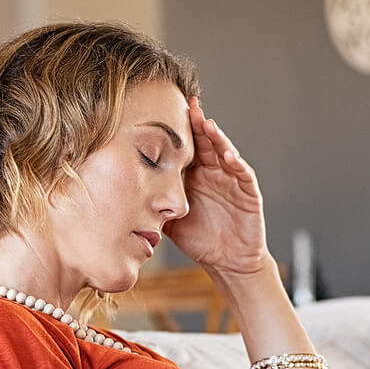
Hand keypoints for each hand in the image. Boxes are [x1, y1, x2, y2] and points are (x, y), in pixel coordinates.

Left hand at [167, 96, 268, 275]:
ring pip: (224, 152)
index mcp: (194, 177)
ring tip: (206, 124)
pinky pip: (243, 174)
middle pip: (205, 143)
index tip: (162, 113)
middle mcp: (213, 174)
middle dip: (197, 124)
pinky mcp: (249, 193)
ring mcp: (232, 181)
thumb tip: (121, 195)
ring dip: (217, 138)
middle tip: (187, 105)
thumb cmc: (200, 241)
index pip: (186, 148)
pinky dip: (236, 163)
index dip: (177, 132)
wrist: (228, 263)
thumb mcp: (170, 221)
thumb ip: (152, 205)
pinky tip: (228, 155)